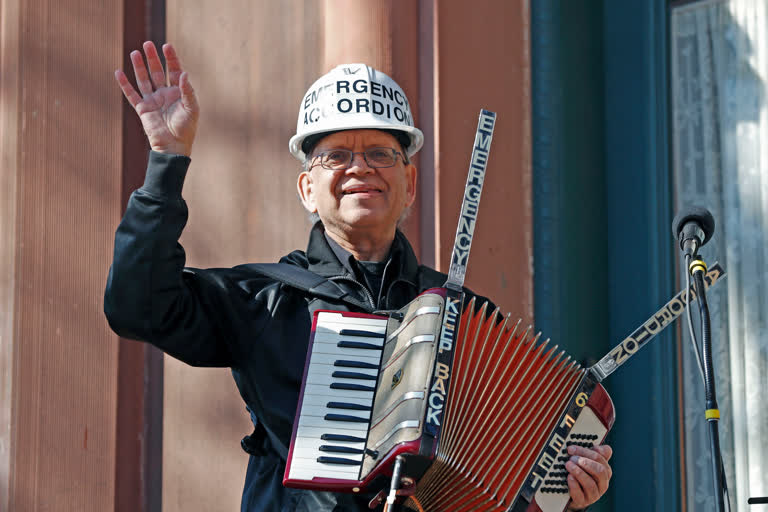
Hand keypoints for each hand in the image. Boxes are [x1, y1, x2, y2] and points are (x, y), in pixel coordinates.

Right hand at [115, 41, 198, 155]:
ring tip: (135, 52)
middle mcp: (164, 94)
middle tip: (148, 44)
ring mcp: (153, 100)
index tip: (167, 46)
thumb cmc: (186, 129)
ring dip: (139, 67)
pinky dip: (124, 84)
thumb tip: (184, 73)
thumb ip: (188, 91)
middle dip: (153, 58)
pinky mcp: (142, 109)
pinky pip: (131, 94)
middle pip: (158, 71)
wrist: (174, 147)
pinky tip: (118, 72)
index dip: (171, 58)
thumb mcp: (191, 109)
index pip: (174, 71)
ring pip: (144, 79)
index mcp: (178, 92)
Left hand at [565, 444, 612, 509]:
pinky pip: (580, 494)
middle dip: (585, 462)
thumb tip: (598, 446)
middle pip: (600, 471)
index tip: (572, 448)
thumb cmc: (581, 473)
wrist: (573, 493)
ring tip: (568, 465)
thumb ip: (594, 453)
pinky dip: (574, 485)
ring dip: (578, 473)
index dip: (586, 451)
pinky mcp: (583, 501)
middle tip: (572, 458)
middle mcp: (602, 483)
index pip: (601, 458)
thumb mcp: (587, 462)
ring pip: (590, 484)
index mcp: (605, 471)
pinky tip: (569, 477)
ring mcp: (594, 494)